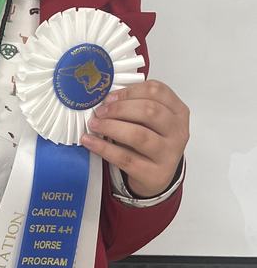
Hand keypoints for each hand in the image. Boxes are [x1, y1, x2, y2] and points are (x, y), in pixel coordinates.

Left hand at [80, 80, 188, 197]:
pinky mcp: (154, 174)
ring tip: (94, 125)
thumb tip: (105, 98)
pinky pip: (125, 158)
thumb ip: (134, 105)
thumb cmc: (150, 140)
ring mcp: (169, 154)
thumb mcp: (149, 120)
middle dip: (119, 109)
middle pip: (150, 111)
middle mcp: (178, 132)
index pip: (157, 91)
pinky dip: (104, 148)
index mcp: (178, 112)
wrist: (155, 176)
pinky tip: (90, 141)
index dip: (129, 91)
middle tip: (100, 111)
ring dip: (111, 127)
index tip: (110, 97)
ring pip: (139, 135)